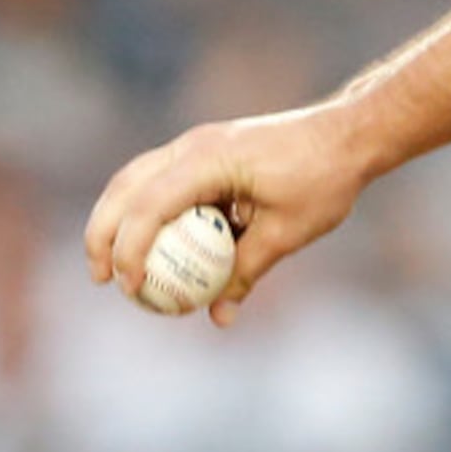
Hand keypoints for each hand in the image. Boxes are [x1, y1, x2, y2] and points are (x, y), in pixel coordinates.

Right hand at [84, 106, 369, 326]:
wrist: (349, 134)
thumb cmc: (324, 179)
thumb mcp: (288, 232)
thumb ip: (248, 271)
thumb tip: (219, 317)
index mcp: (208, 159)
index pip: (150, 205)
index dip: (131, 250)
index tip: (130, 288)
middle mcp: (192, 146)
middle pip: (125, 187)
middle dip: (103, 234)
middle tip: (101, 280)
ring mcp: (197, 145)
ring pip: (137, 180)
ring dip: (118, 220)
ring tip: (114, 267)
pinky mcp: (206, 153)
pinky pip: (163, 182)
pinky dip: (150, 212)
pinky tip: (153, 247)